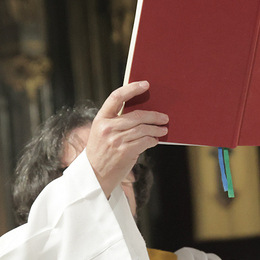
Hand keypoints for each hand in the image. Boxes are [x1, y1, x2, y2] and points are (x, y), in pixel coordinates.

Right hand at [86, 82, 167, 197]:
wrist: (94, 175)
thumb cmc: (101, 152)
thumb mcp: (102, 133)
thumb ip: (116, 121)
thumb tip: (142, 113)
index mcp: (101, 119)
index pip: (117, 97)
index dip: (132, 88)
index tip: (145, 84)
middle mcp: (108, 128)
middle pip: (137, 115)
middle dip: (154, 116)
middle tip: (164, 117)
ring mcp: (116, 140)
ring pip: (144, 129)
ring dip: (157, 129)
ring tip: (163, 129)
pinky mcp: (125, 152)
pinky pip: (145, 142)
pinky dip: (153, 140)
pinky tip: (155, 141)